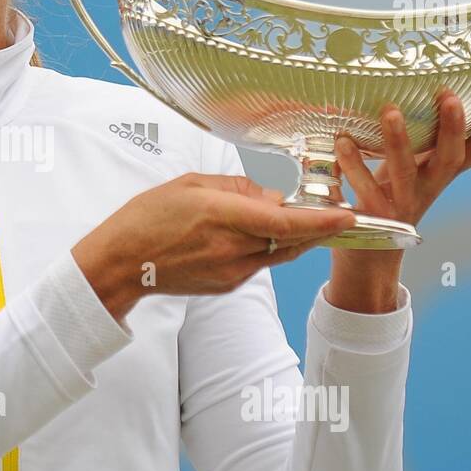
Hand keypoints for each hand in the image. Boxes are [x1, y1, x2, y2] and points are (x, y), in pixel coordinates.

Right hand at [73, 173, 356, 321]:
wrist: (121, 264)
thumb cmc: (146, 219)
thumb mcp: (189, 184)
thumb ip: (236, 187)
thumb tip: (269, 196)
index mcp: (224, 216)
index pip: (287, 222)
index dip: (323, 220)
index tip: (349, 214)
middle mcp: (233, 248)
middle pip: (293, 240)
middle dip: (318, 227)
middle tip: (337, 213)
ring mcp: (232, 271)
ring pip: (279, 252)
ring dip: (294, 237)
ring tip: (297, 219)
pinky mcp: (227, 285)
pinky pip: (259, 263)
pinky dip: (267, 247)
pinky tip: (253, 235)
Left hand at [333, 88, 470, 231]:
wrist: (370, 257)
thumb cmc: (388, 198)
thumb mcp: (410, 168)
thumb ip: (417, 140)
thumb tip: (411, 88)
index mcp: (440, 173)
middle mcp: (428, 188)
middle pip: (450, 159)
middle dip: (453, 129)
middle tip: (450, 98)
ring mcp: (401, 204)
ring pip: (405, 173)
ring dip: (398, 142)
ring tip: (391, 111)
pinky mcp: (373, 217)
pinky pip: (363, 189)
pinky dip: (352, 165)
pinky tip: (342, 141)